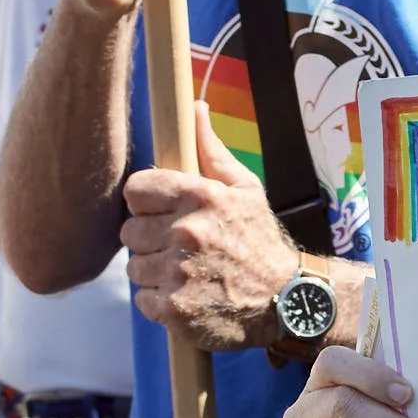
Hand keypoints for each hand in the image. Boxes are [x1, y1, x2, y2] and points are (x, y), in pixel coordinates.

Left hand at [122, 104, 301, 352]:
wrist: (287, 299)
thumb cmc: (260, 240)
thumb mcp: (245, 189)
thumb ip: (211, 151)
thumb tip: (193, 108)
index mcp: (201, 197)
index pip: (135, 189)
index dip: (147, 202)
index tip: (164, 212)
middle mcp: (187, 232)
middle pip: (130, 231)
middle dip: (151, 239)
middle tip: (181, 247)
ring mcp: (179, 273)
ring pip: (134, 267)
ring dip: (155, 272)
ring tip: (186, 273)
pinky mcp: (174, 309)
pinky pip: (141, 299)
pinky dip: (160, 301)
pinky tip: (187, 295)